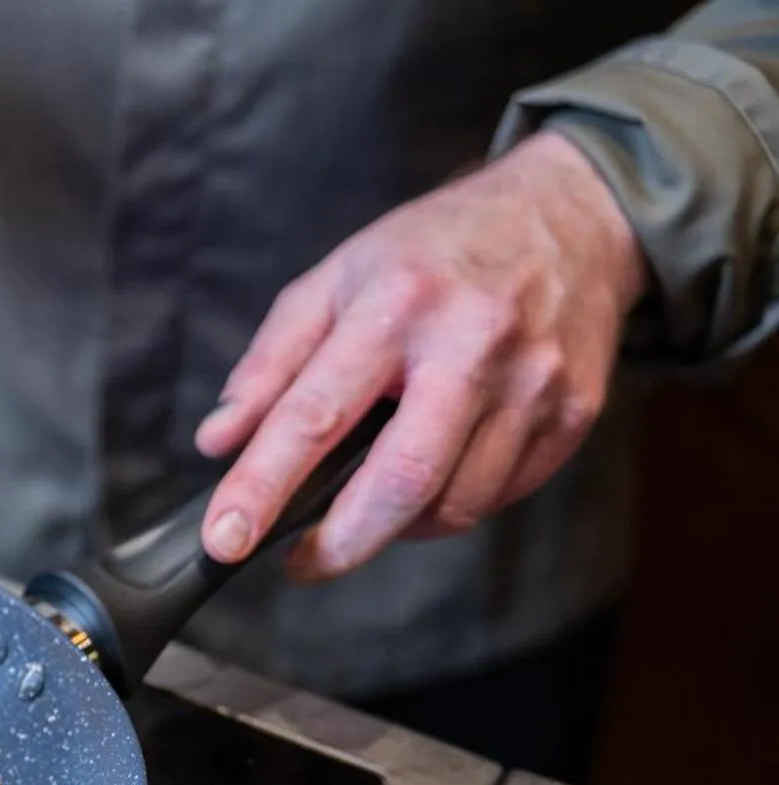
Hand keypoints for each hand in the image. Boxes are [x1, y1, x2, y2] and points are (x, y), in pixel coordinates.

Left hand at [194, 132, 645, 579]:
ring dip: (397, 527)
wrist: (574, 214)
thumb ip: (270, 363)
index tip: (225, 540)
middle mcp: (473, 344)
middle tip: (302, 562)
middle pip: (401, 481)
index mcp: (398, 303)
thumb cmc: (436, 251)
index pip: (315, 415)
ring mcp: (534, 384)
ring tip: (368, 503)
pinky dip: (450, 507)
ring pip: (454, 504)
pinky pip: (499, 497)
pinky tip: (429, 480)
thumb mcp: (337, 278)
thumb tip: (218, 442)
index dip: (263, 486)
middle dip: (341, 543)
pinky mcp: (573, 414)